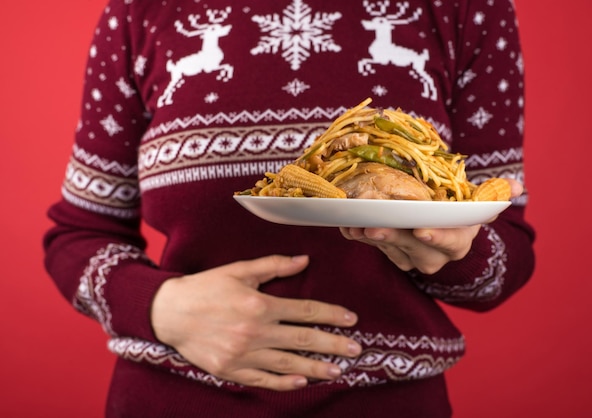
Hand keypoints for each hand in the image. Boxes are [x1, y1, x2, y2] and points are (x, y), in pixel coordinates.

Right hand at [151, 255, 360, 390]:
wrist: (169, 312)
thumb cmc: (206, 288)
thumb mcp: (239, 270)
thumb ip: (274, 266)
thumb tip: (304, 260)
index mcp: (260, 304)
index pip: (305, 311)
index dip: (331, 315)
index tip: (351, 319)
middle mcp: (255, 331)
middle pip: (303, 339)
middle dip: (333, 344)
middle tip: (356, 349)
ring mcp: (243, 354)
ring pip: (288, 363)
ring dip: (316, 368)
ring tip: (338, 370)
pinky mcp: (231, 369)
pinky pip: (263, 379)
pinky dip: (283, 382)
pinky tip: (301, 382)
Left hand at [340, 179, 522, 274]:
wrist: (442, 228)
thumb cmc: (459, 210)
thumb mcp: (478, 201)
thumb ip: (494, 193)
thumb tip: (519, 187)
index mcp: (460, 239)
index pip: (451, 241)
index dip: (437, 237)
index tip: (422, 231)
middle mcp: (435, 255)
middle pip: (413, 248)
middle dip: (393, 237)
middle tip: (374, 226)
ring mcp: (411, 258)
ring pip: (390, 249)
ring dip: (370, 237)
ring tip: (355, 224)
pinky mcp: (390, 254)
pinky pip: (373, 247)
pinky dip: (359, 237)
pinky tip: (346, 226)